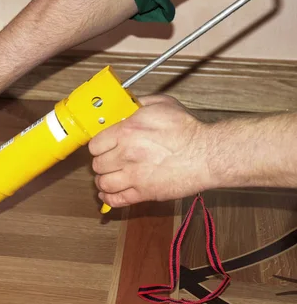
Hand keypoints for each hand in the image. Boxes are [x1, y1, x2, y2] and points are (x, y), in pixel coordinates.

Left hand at [89, 95, 213, 207]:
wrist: (208, 154)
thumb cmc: (188, 130)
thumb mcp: (162, 104)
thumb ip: (138, 103)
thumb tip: (124, 105)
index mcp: (127, 131)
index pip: (94, 144)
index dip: (98, 146)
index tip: (102, 147)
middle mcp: (127, 154)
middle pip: (97, 164)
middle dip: (102, 162)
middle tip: (108, 161)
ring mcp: (134, 176)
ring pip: (103, 183)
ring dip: (103, 181)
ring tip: (109, 177)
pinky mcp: (145, 193)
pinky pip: (116, 200)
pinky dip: (109, 199)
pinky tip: (109, 194)